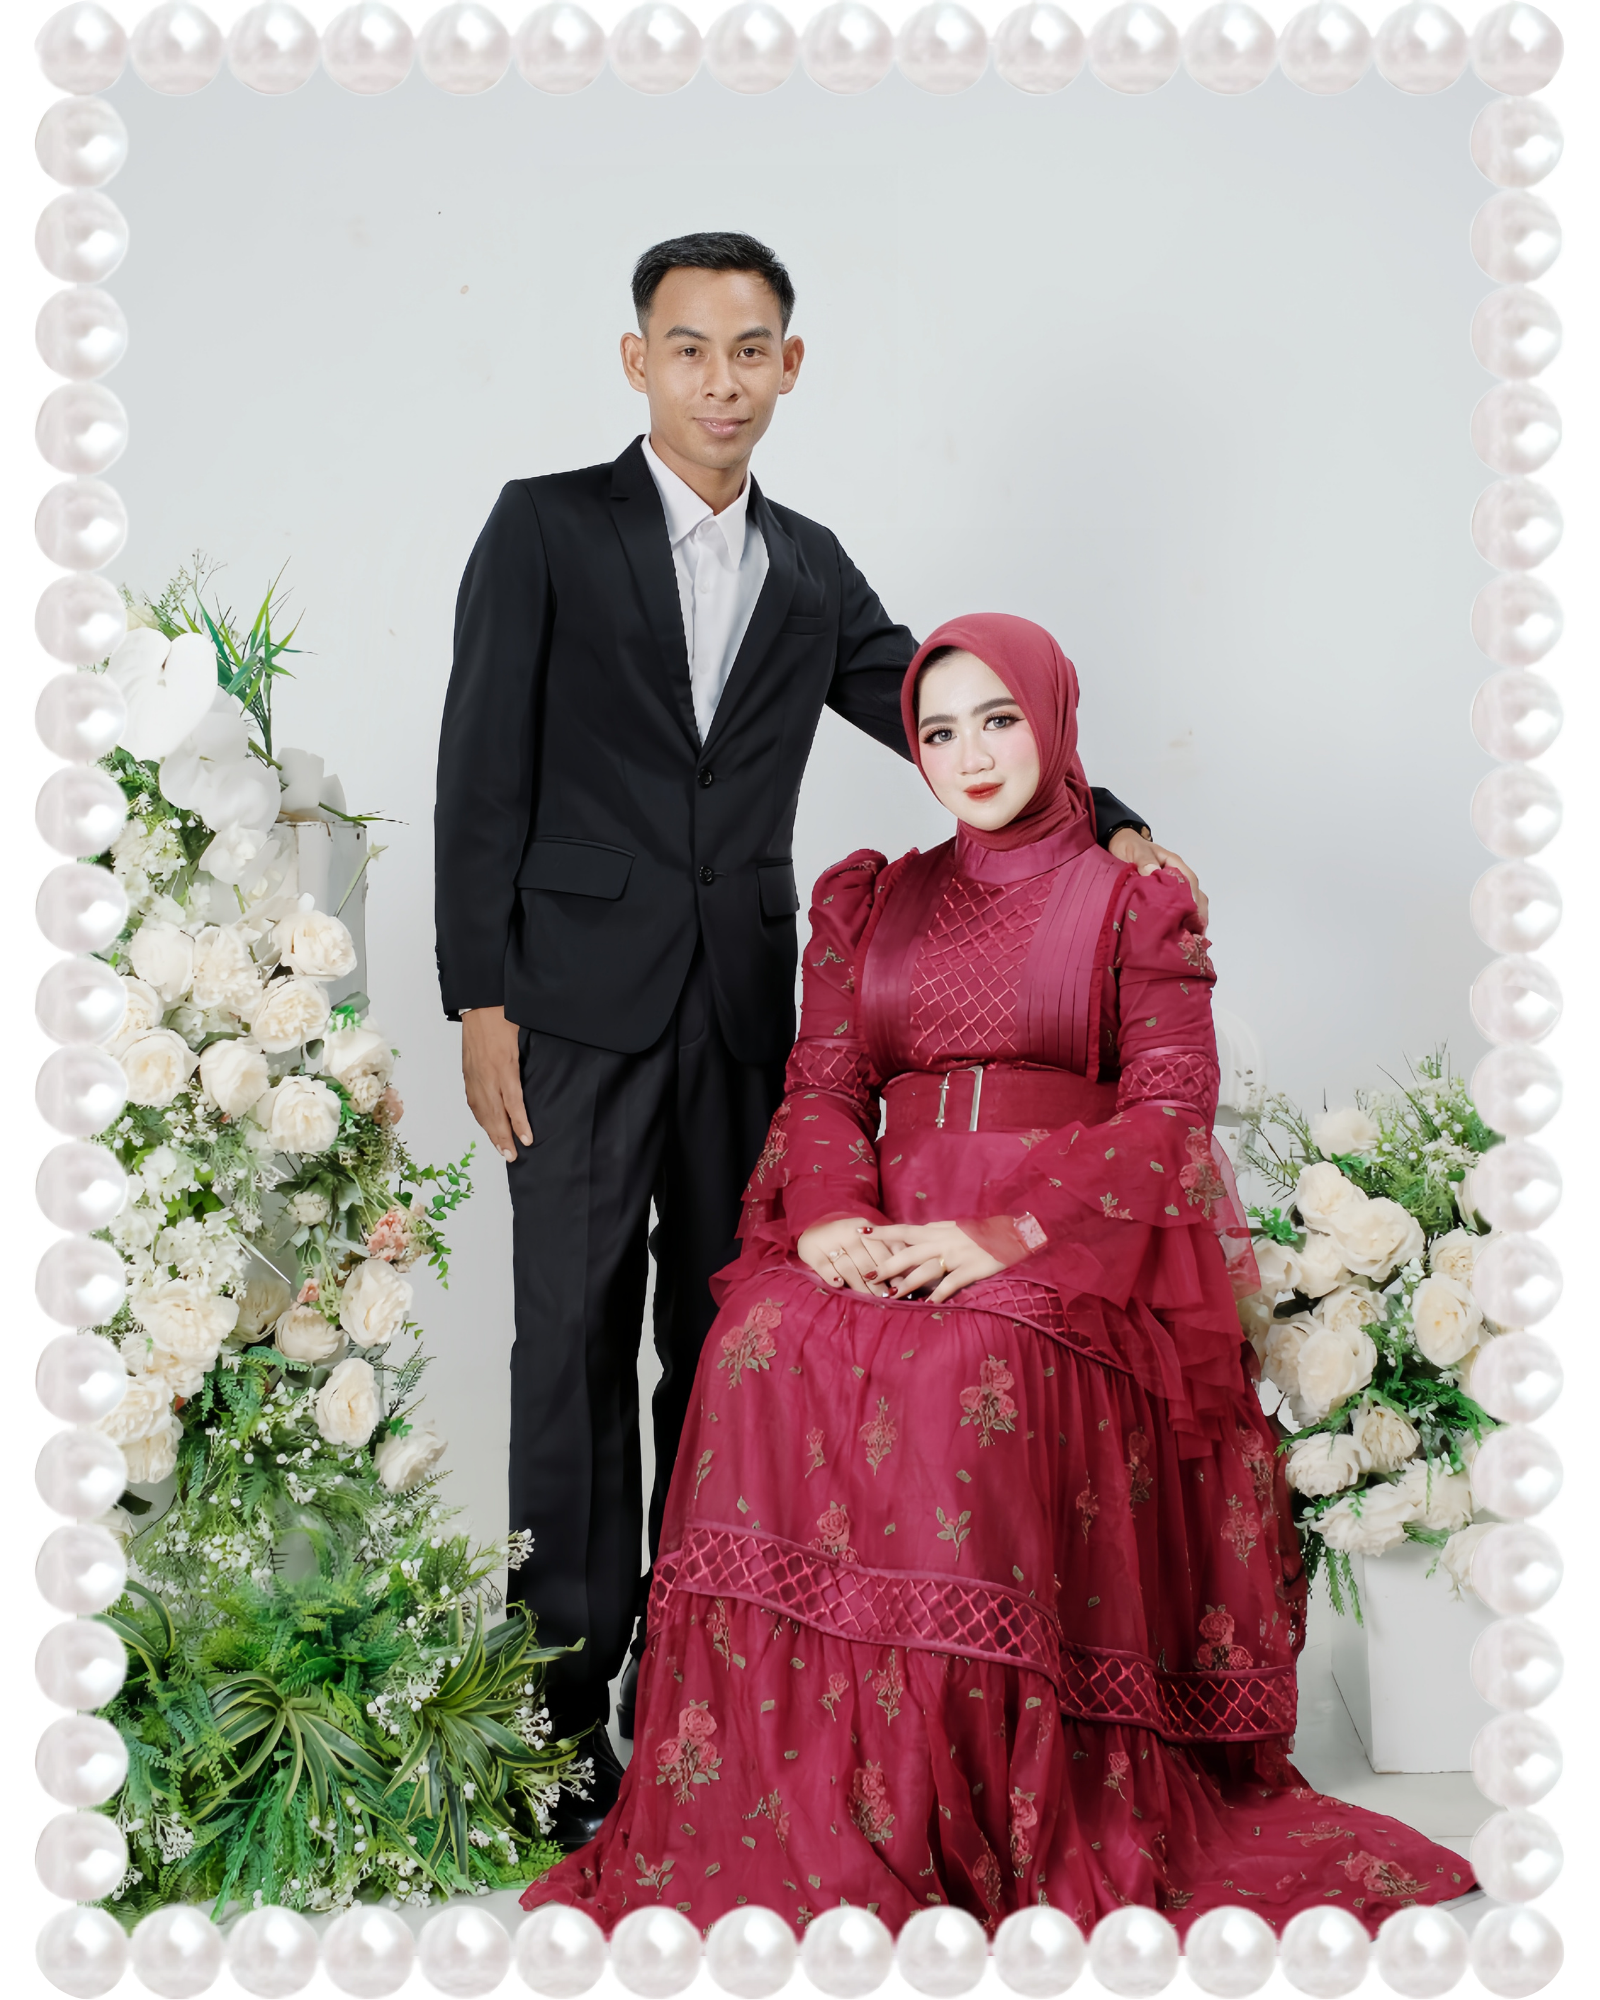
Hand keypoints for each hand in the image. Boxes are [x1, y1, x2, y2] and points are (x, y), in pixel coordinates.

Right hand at [461, 1006, 531, 1162]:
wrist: (479, 1003)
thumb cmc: (505, 1016)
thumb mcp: (524, 1038)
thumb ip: (531, 1062)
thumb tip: (541, 1082)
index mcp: (504, 1065)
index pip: (513, 1102)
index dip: (519, 1123)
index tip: (527, 1139)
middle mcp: (487, 1074)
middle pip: (494, 1113)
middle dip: (503, 1137)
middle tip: (512, 1156)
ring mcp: (474, 1074)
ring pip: (481, 1110)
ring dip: (490, 1131)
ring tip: (501, 1148)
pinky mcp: (468, 1072)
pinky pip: (473, 1100)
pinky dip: (480, 1116)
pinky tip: (486, 1126)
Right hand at [797, 1218, 894, 1295]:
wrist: (813, 1227)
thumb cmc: (848, 1236)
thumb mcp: (868, 1236)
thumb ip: (887, 1248)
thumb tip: (908, 1272)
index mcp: (863, 1226)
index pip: (882, 1250)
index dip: (893, 1270)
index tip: (903, 1286)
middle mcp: (847, 1233)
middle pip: (867, 1263)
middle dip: (880, 1283)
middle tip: (889, 1297)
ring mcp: (829, 1242)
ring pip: (849, 1268)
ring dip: (861, 1286)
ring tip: (872, 1298)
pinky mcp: (812, 1251)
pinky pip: (825, 1267)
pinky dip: (832, 1277)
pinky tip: (840, 1285)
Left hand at [870, 1221, 1002, 1304]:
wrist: (1012, 1233)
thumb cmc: (980, 1232)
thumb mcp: (954, 1227)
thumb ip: (933, 1231)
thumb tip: (911, 1235)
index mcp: (937, 1230)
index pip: (904, 1230)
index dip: (883, 1232)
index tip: (861, 1234)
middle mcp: (943, 1241)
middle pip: (909, 1253)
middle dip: (888, 1265)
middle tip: (868, 1275)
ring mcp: (957, 1255)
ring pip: (926, 1270)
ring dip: (907, 1283)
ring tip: (890, 1294)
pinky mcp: (972, 1269)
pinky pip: (951, 1283)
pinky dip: (939, 1294)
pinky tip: (927, 1304)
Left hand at [1107, 827, 1208, 930]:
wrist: (1118, 846)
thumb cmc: (1130, 847)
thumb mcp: (1136, 850)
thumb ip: (1143, 859)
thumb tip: (1151, 872)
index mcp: (1175, 865)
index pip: (1190, 883)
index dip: (1192, 901)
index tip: (1191, 918)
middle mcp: (1178, 878)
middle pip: (1196, 897)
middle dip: (1197, 916)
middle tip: (1194, 937)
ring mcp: (1172, 888)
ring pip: (1190, 905)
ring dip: (1192, 921)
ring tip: (1190, 940)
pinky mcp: (1163, 898)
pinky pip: (1177, 909)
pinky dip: (1181, 921)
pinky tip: (1178, 935)